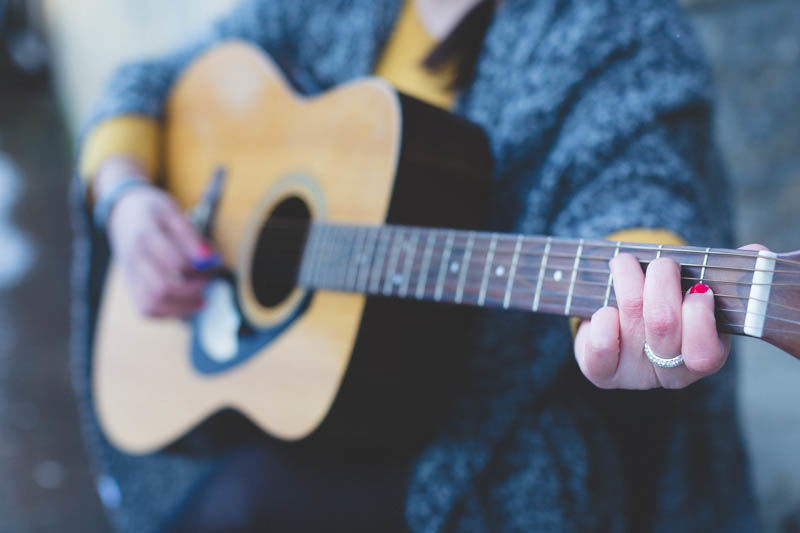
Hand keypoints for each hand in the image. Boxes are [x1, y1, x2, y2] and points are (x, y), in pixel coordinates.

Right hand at [99, 165, 215, 317]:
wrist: (121, 211)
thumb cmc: (152, 210)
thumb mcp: (171, 211)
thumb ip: (189, 234)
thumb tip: (209, 256)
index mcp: (145, 237)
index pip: (175, 262)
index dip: (200, 267)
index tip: (214, 261)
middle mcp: (134, 259)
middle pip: (162, 289)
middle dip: (193, 289)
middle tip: (209, 279)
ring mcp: (130, 275)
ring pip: (151, 305)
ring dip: (181, 308)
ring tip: (201, 300)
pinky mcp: (130, 285)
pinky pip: (145, 309)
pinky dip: (167, 313)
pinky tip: (184, 304)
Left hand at [574, 243, 769, 388]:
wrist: (621, 322)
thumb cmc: (666, 304)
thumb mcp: (696, 290)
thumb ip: (728, 273)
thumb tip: (755, 252)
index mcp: (702, 358)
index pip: (705, 354)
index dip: (699, 317)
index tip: (698, 288)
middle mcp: (668, 371)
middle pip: (663, 324)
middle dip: (662, 280)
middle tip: (662, 264)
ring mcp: (632, 374)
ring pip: (630, 316)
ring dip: (628, 278)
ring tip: (626, 262)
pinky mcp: (600, 371)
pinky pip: (600, 344)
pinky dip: (602, 316)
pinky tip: (607, 305)